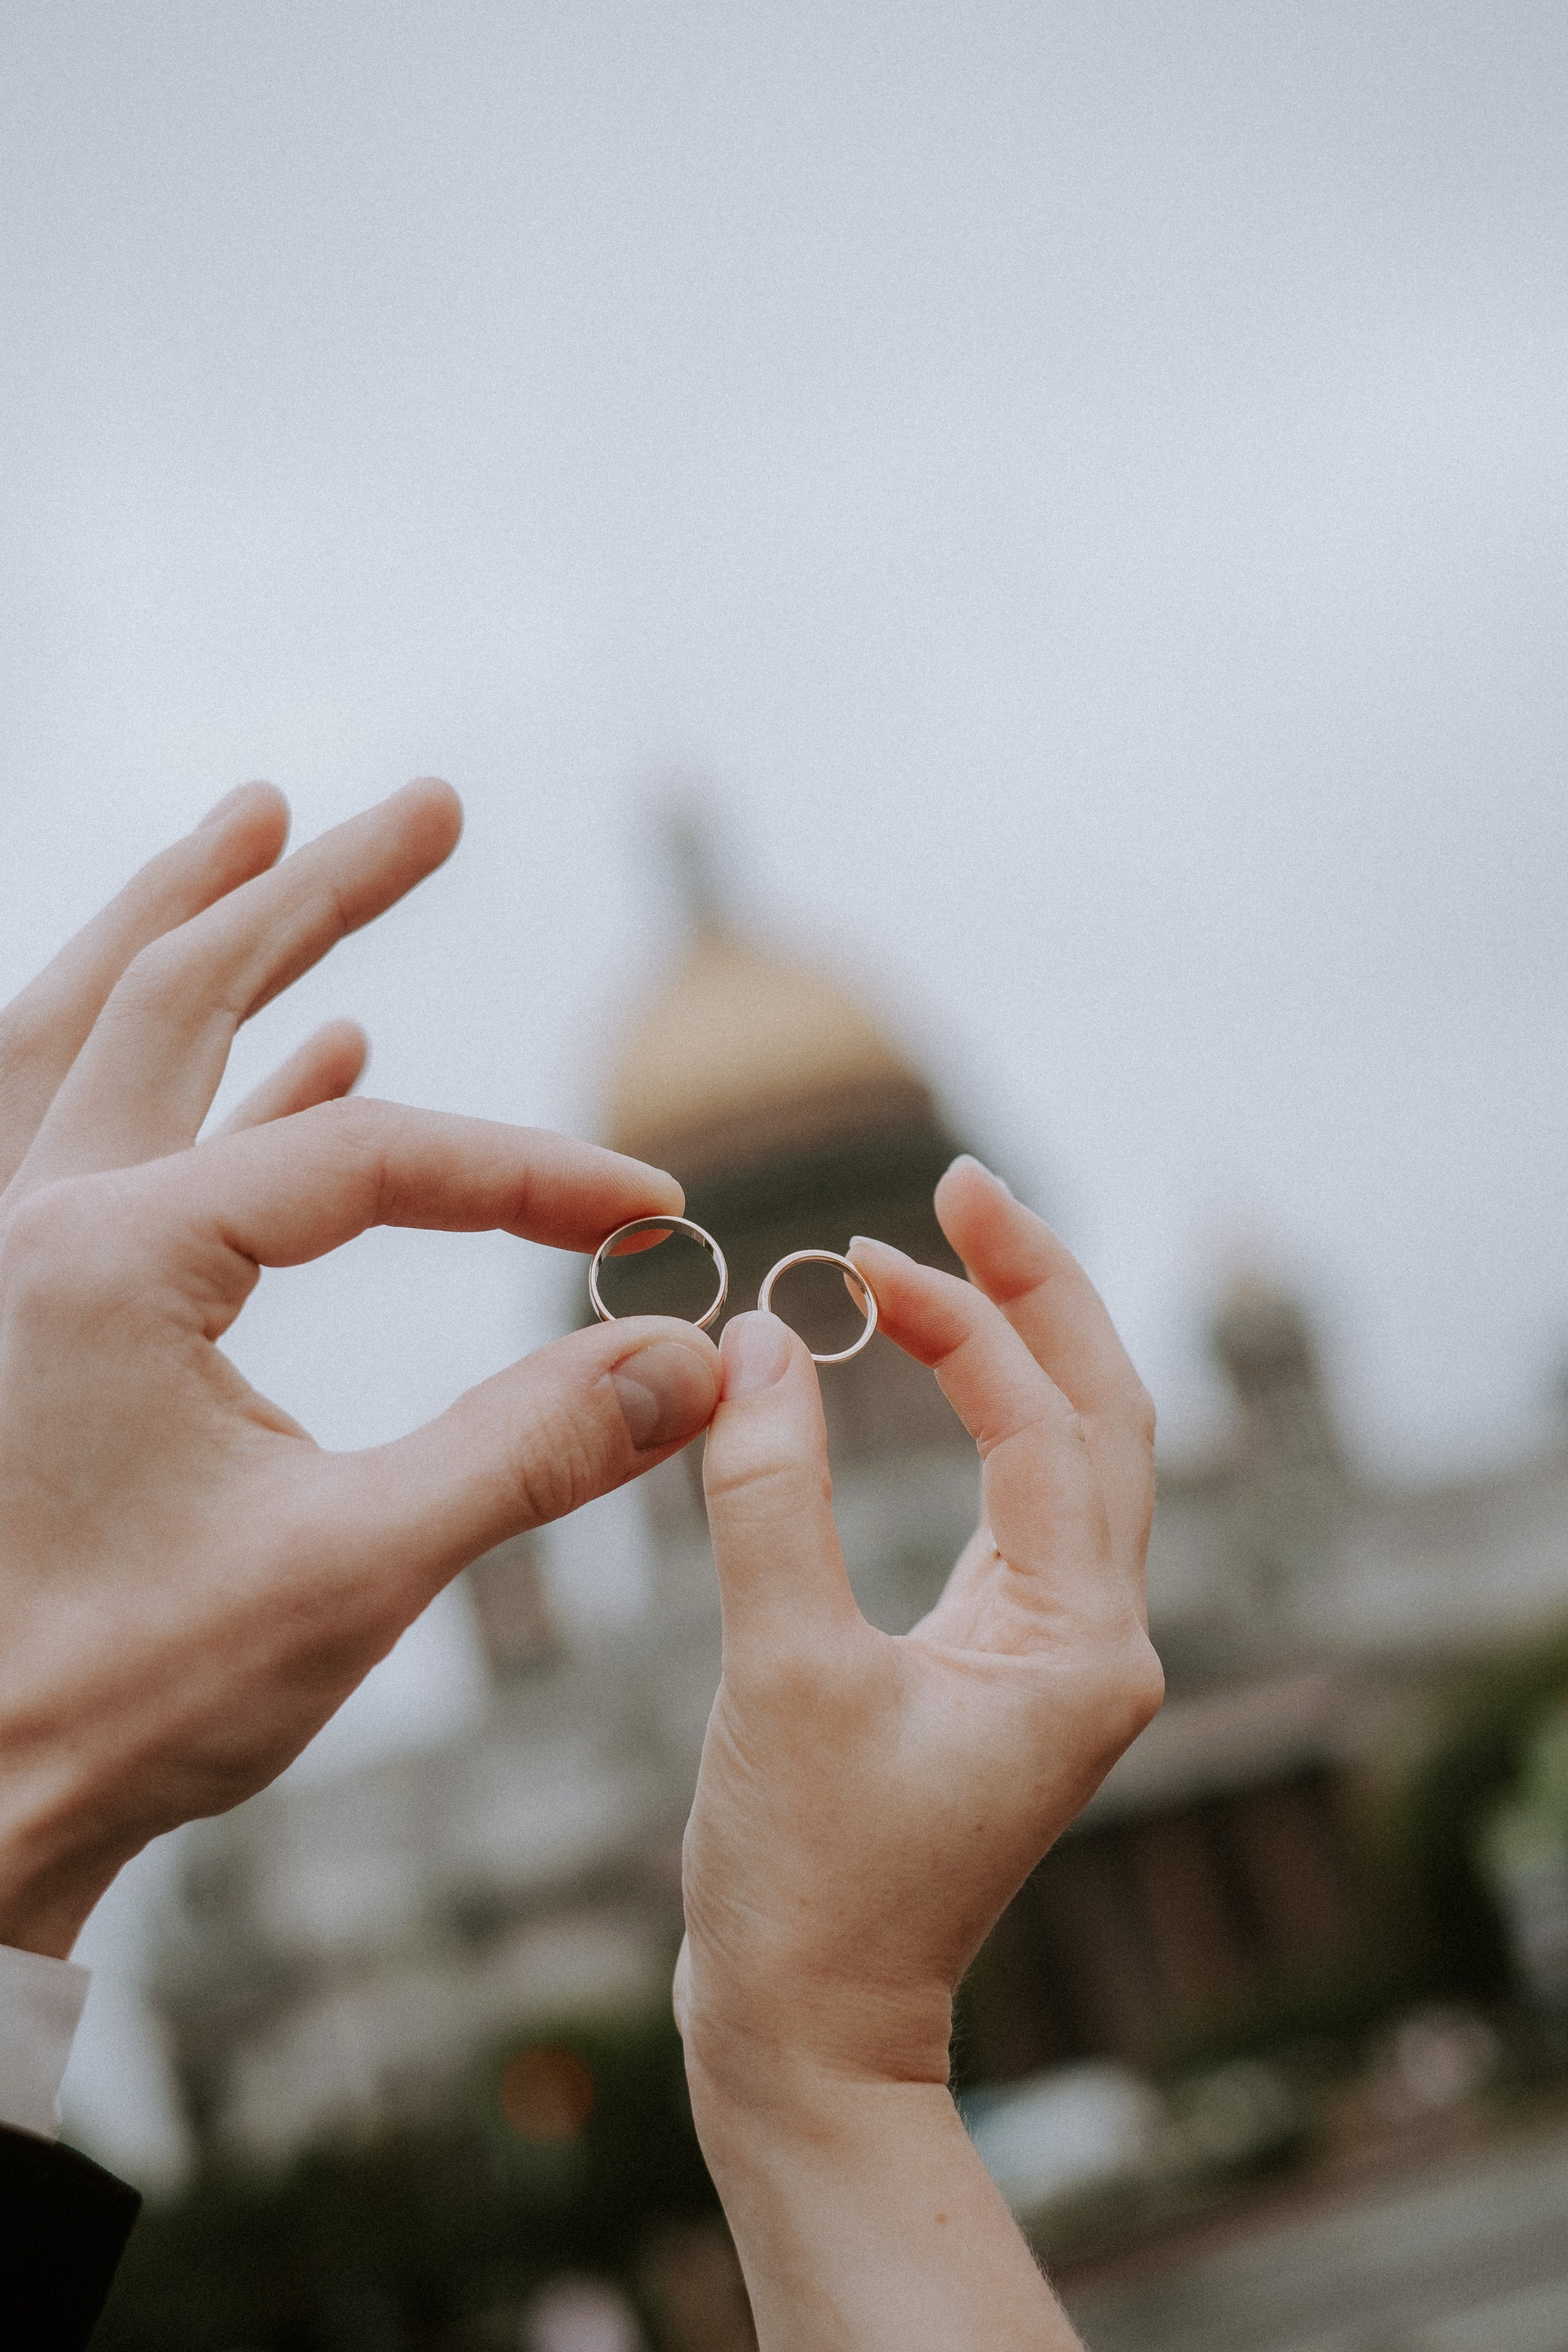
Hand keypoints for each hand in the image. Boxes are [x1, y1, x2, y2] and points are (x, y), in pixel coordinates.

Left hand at [0, 781, 719, 1958]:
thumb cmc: (131, 1695)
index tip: (647, 1219)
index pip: (368, 1158)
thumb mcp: (357, 1568)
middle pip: (183, 986)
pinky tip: (316, 1043)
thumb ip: (534, 1450)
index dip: (528, 1176)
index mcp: (115, 1259)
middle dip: (314, 888)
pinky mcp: (32, 1311)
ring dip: (197, 926)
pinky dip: (203, 1069)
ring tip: (274, 829)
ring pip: (102, 1033)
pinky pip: (104, 1133)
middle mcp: (40, 1221)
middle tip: (428, 804)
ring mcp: (17, 1258)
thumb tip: (694, 1358)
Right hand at [675, 1156, 1159, 2348]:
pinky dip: (988, 1411)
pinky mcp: (1007, 1657)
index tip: (863, 1256)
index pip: (1044, 1429)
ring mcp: (1061, 1649)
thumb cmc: (801, 1879)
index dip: (963, 1323)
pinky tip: (935, 1356)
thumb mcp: (781, 1671)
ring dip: (1023, 1339)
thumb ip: (770, 1496)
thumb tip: (757, 1342)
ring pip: (1079, 1449)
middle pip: (1110, 1413)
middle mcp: (1099, 1639)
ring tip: (950, 1239)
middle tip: (962, 1183)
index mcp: (1081, 1646)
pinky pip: (1025, 1498)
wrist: (809, 2028)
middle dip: (1041, 1290)